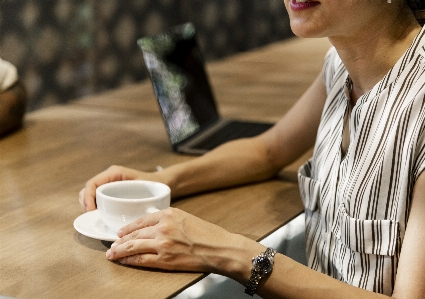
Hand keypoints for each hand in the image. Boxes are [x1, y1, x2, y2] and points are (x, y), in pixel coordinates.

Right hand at [79, 165, 160, 211]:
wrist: (160, 183)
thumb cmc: (154, 184)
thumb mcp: (148, 189)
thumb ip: (144, 198)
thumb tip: (144, 212)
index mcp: (115, 173)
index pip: (93, 183)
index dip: (88, 197)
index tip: (91, 211)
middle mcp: (109, 178)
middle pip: (88, 189)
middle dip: (85, 202)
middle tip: (91, 215)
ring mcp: (108, 185)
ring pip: (90, 194)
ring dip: (88, 205)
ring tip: (94, 216)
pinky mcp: (109, 193)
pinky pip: (96, 199)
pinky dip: (94, 207)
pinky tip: (99, 216)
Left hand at [105, 208, 258, 277]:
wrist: (221, 248)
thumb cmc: (208, 235)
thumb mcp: (187, 218)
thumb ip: (169, 220)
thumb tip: (154, 226)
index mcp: (169, 214)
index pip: (141, 220)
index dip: (128, 228)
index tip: (120, 232)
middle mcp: (163, 227)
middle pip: (135, 234)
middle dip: (120, 241)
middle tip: (112, 244)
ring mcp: (163, 243)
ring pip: (134, 246)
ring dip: (120, 251)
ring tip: (112, 254)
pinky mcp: (165, 259)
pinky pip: (142, 260)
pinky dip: (130, 261)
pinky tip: (124, 261)